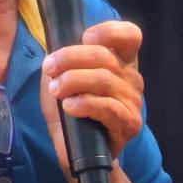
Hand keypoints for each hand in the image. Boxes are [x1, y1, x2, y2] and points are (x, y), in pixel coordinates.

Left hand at [39, 19, 144, 162]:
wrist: (77, 151)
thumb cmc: (71, 109)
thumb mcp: (61, 79)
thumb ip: (61, 61)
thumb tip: (53, 49)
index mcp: (120, 61)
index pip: (130, 35)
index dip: (108, 31)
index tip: (84, 38)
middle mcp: (132, 78)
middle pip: (105, 56)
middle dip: (70, 57)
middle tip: (49, 67)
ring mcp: (133, 101)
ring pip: (104, 80)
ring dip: (73, 80)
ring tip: (55, 89)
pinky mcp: (129, 124)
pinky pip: (107, 107)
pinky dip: (84, 103)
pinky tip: (69, 107)